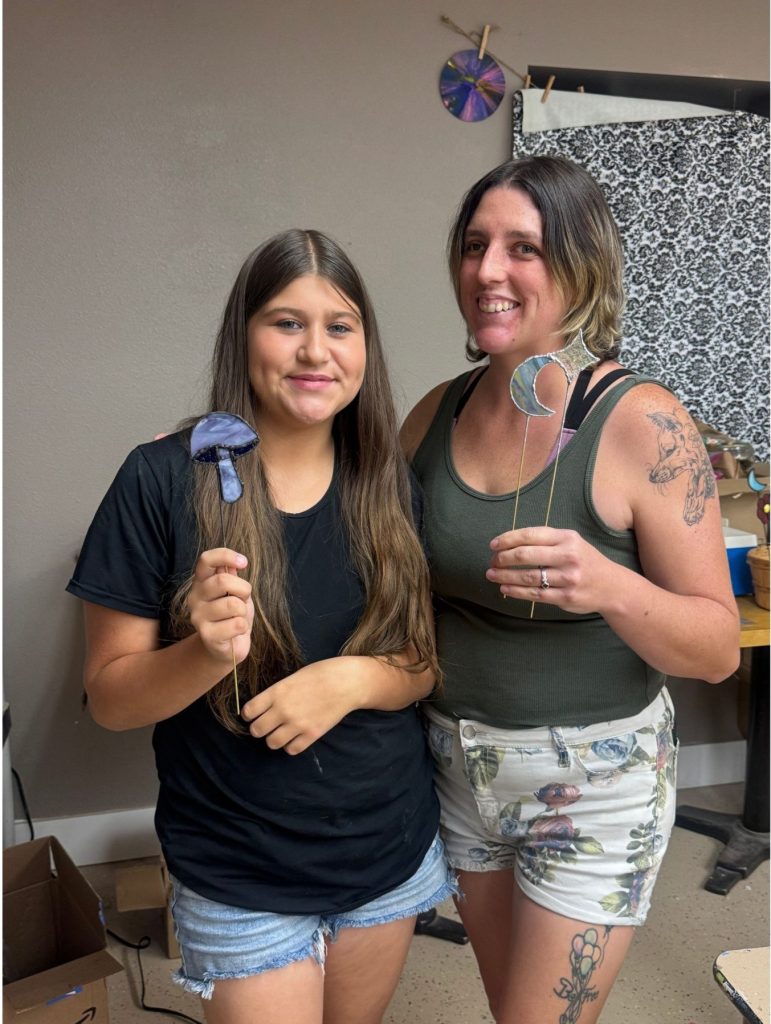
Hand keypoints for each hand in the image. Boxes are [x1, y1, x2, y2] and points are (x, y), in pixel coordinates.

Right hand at [188, 548, 253, 663]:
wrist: (228, 645)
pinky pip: (237, 624)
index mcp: (201, 581)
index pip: (206, 559)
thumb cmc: (232, 614)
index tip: (244, 562)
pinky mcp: (207, 635)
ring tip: (237, 617)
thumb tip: (236, 563)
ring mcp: (198, 617)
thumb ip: (232, 576)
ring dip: (243, 611)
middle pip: (223, 581)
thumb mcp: (235, 591)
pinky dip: (243, 627)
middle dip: (243, 589)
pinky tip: (235, 631)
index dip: (226, 556)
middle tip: (243, 599)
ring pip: (233, 604)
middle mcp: (194, 597)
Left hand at [242, 659, 356, 753]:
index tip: (254, 713)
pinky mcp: (311, 735)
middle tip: (267, 723)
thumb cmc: (320, 674)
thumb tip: (263, 707)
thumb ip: (277, 693)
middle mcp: (283, 710)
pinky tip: (296, 735)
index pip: (248, 711)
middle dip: (259, 727)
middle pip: (256, 730)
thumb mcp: (293, 677)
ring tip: (282, 730)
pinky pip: (291, 749)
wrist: (346, 682)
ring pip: (271, 743)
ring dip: (274, 738)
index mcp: (277, 692)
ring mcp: (298, 724)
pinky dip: (291, 745)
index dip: (249, 714)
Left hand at [486, 526, 617, 614]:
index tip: (493, 545)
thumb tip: (509, 544)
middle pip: (525, 555)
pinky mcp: (566, 596)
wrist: (612, 586)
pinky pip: (535, 594)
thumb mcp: (571, 543)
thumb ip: (546, 541)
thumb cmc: (584, 561)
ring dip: (504, 576)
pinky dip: (516, 591)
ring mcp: (568, 577)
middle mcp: (568, 556)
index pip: (530, 535)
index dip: (507, 539)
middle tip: (491, 561)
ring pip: (527, 577)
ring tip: (491, 575)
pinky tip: (505, 588)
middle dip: (502, 558)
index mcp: (567, 538)